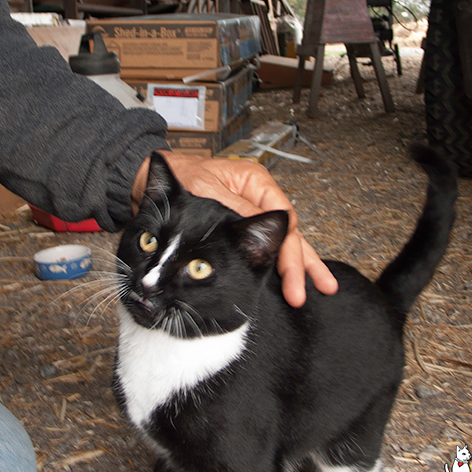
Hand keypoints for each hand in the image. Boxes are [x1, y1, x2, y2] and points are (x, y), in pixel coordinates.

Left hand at [132, 151, 338, 307]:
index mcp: (255, 182)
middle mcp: (258, 197)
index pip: (283, 220)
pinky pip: (264, 247)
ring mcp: (252, 212)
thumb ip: (238, 211)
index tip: (291, 276)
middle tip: (308, 292)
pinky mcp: (240, 227)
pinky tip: (292, 278)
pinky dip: (279, 264)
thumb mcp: (207, 191)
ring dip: (298, 266)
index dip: (289, 251)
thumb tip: (267, 229)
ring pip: (282, 241)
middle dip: (299, 264)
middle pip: (289, 233)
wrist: (148, 182)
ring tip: (322, 287)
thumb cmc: (180, 179)